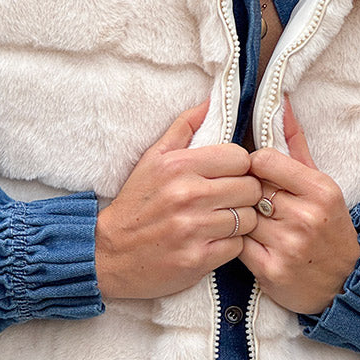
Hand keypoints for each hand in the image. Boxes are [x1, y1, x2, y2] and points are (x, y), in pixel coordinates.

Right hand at [95, 101, 261, 298]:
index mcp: (179, 166)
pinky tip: (214, 241)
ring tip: (222, 222)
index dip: (240, 167)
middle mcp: (188, 195)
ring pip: (248, 218)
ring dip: (240, 222)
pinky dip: (231, 245)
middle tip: (230, 200)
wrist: (110, 254)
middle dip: (244, 194)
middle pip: (250, 188)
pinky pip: (238, 246)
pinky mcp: (198, 259)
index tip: (230, 176)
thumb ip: (184, 128)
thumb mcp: (153, 160)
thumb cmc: (136, 204)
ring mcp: (193, 228)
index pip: (240, 157)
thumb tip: (212, 100)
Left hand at [240, 97, 359, 314]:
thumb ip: (296, 145)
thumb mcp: (321, 184)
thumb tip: (279, 104)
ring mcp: (288, 245)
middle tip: (250, 201)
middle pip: (249, 188)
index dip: (253, 166)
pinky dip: (237, 242)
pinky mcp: (271, 270)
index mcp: (320, 189)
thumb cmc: (329, 228)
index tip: (256, 176)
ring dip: (240, 218)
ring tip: (251, 222)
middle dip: (245, 194)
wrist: (345, 283)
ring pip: (240, 216)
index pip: (263, 159)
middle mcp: (306, 216)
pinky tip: (249, 242)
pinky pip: (237, 244)